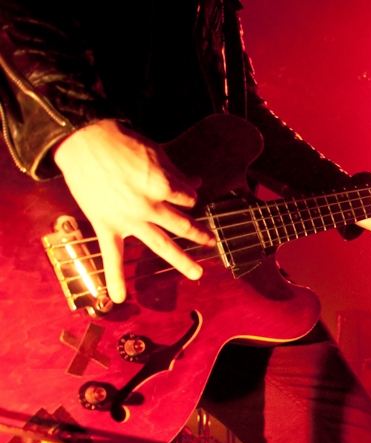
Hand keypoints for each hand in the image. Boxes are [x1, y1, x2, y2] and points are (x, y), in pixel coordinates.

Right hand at [53, 119, 214, 302]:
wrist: (82, 141)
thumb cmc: (121, 142)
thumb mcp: (156, 153)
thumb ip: (177, 172)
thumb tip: (196, 183)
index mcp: (164, 186)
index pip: (188, 198)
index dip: (188, 196)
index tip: (184, 193)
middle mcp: (150, 207)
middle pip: (183, 226)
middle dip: (200, 235)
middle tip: (212, 243)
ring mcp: (129, 220)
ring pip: (161, 245)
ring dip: (182, 260)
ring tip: (197, 273)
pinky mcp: (107, 226)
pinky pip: (112, 257)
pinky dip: (114, 278)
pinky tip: (119, 297)